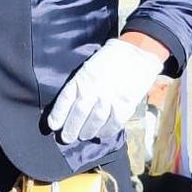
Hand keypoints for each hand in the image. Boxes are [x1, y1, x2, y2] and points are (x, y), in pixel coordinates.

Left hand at [47, 35, 166, 144]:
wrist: (137, 53)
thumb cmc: (110, 59)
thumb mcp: (89, 66)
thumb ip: (80, 84)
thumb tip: (70, 105)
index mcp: (83, 77)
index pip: (66, 99)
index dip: (58, 115)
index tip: (53, 126)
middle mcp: (95, 89)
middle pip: (79, 114)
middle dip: (70, 129)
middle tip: (66, 138)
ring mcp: (111, 98)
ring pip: (95, 121)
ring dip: (87, 132)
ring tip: (83, 136)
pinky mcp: (126, 105)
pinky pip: (114, 124)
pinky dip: (106, 132)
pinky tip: (100, 134)